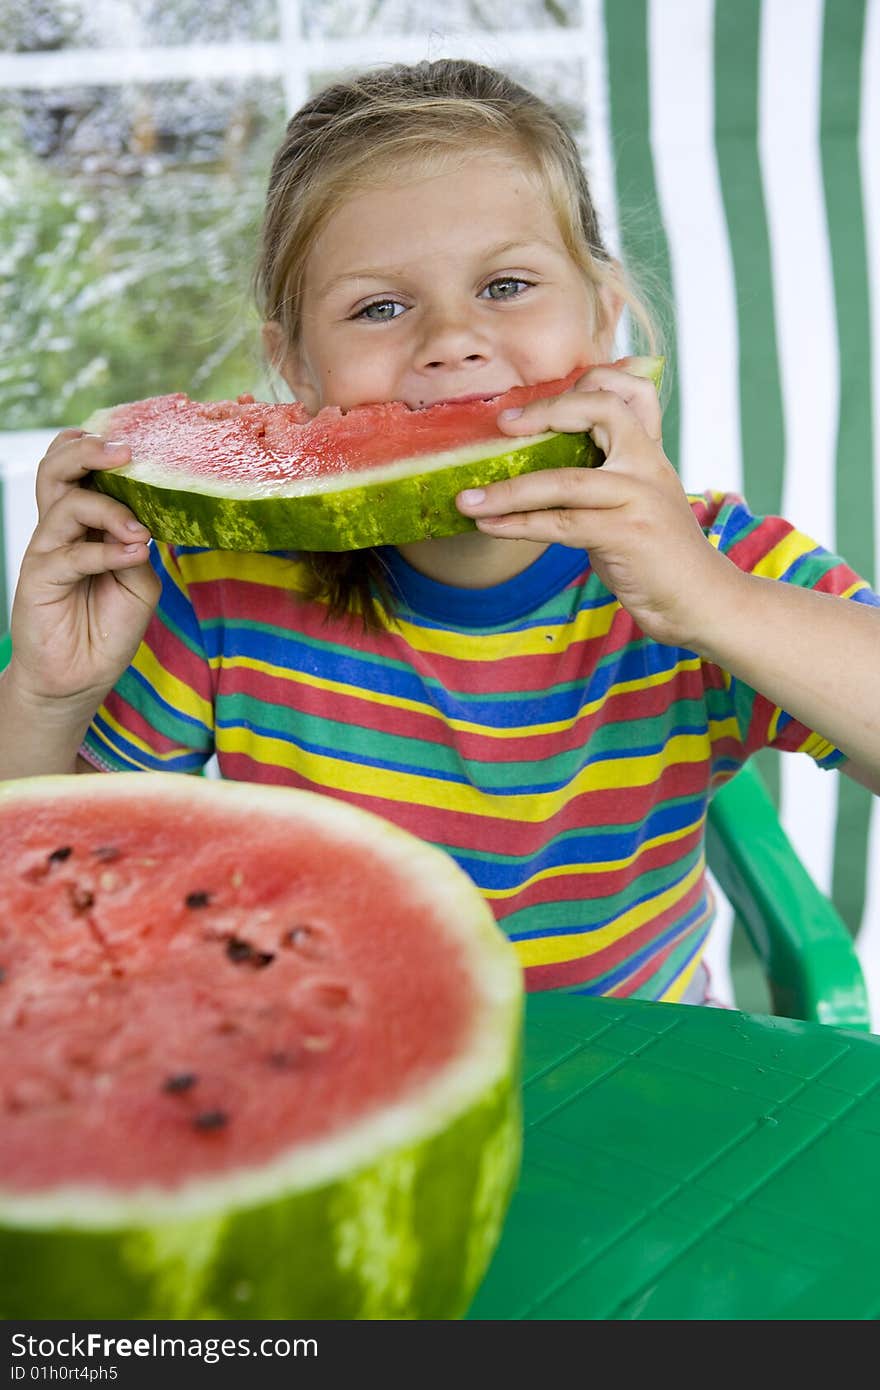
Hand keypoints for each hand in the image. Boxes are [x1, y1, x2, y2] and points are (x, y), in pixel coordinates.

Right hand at [8, 430, 160, 707]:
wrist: (80, 676)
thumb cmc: (110, 626)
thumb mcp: (139, 581)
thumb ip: (137, 547)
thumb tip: (141, 522)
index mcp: (84, 522)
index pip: (82, 469)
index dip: (101, 450)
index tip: (141, 447)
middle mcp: (62, 527)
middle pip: (58, 468)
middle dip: (90, 451)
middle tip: (125, 452)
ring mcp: (47, 549)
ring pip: (64, 501)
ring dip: (107, 506)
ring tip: (138, 527)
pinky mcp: (39, 576)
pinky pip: (72, 553)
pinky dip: (106, 551)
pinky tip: (133, 553)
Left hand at [456, 362, 736, 647]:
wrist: (702, 603)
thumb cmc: (660, 560)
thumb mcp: (639, 506)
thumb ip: (605, 480)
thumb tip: (540, 469)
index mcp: (651, 453)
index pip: (629, 391)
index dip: (585, 383)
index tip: (539, 403)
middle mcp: (649, 466)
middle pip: (602, 410)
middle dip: (545, 412)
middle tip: (501, 427)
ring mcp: (641, 498)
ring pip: (564, 480)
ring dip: (508, 490)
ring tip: (467, 500)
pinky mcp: (628, 535)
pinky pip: (561, 524)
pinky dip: (518, 524)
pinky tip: (489, 527)